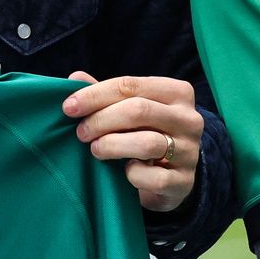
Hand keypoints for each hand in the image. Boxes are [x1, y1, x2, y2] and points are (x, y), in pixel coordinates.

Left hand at [62, 73, 202, 211]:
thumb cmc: (146, 134)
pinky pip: (154, 178)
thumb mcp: (130, 111)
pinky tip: (124, 172)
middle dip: (101, 120)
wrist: (172, 176)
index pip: (131, 85)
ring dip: (112, 145)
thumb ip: (106, 95)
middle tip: (81, 133)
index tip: (69, 108)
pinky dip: (133, 175)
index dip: (95, 95)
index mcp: (177, 92)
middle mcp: (189, 118)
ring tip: (96, 150)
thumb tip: (74, 77)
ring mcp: (190, 151)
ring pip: (147, 143)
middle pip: (138, 110)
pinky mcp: (185, 181)